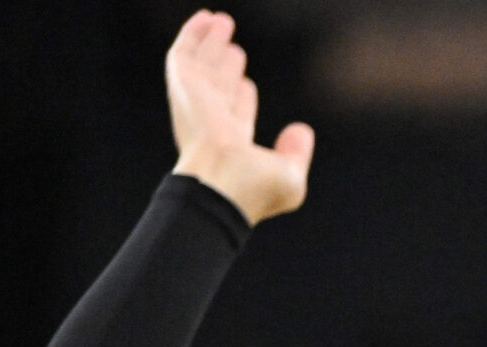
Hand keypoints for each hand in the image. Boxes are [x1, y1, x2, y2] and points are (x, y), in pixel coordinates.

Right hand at [166, 11, 312, 225]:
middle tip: (237, 52)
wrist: (221, 182)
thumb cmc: (254, 188)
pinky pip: (186, 52)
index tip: (247, 85)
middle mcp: (212, 123)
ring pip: (204, 65)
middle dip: (226, 68)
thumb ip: (296, 153)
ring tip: (221, 22)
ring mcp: (197, 103)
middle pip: (220, 87)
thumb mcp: (289, 177)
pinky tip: (206, 18)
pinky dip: (195, 33)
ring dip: (212, 43)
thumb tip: (301, 130)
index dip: (242, 99)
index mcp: (234, 145)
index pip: (237, 115)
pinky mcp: (185, 84)